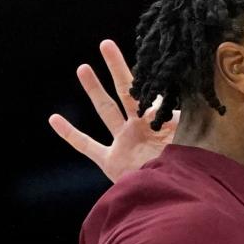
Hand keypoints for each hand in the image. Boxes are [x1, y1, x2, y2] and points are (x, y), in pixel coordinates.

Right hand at [49, 39, 179, 183]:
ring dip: (93, 89)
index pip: (152, 94)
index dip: (149, 81)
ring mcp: (125, 144)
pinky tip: (54, 119)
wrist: (173, 199)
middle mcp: (141, 129)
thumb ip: (179, 115)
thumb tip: (168, 92)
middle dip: (117, 69)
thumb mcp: (189, 136)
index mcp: (160, 122)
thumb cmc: (187, 171)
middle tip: (106, 44)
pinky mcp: (112, 162)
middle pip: (126, 92)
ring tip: (83, 68)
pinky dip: (70, 133)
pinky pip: (87, 145)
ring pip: (105, 110)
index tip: (147, 63)